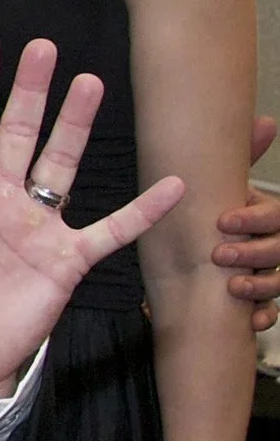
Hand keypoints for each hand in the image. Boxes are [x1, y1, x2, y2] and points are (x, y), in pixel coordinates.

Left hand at [0, 38, 184, 395]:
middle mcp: (2, 197)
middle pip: (19, 133)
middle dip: (30, 92)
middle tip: (42, 47)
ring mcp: (37, 225)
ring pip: (61, 164)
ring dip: (75, 126)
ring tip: (89, 83)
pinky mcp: (66, 258)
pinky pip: (112, 230)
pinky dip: (141, 211)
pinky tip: (171, 186)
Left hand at [213, 113, 279, 330]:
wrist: (171, 268)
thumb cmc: (196, 221)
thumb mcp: (210, 190)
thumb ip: (237, 158)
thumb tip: (268, 122)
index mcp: (260, 215)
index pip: (276, 215)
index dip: (255, 219)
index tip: (222, 221)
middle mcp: (267, 243)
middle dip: (255, 253)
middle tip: (219, 254)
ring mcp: (264, 273)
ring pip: (279, 281)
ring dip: (262, 285)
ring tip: (233, 287)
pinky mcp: (253, 301)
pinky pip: (270, 312)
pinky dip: (263, 315)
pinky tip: (252, 319)